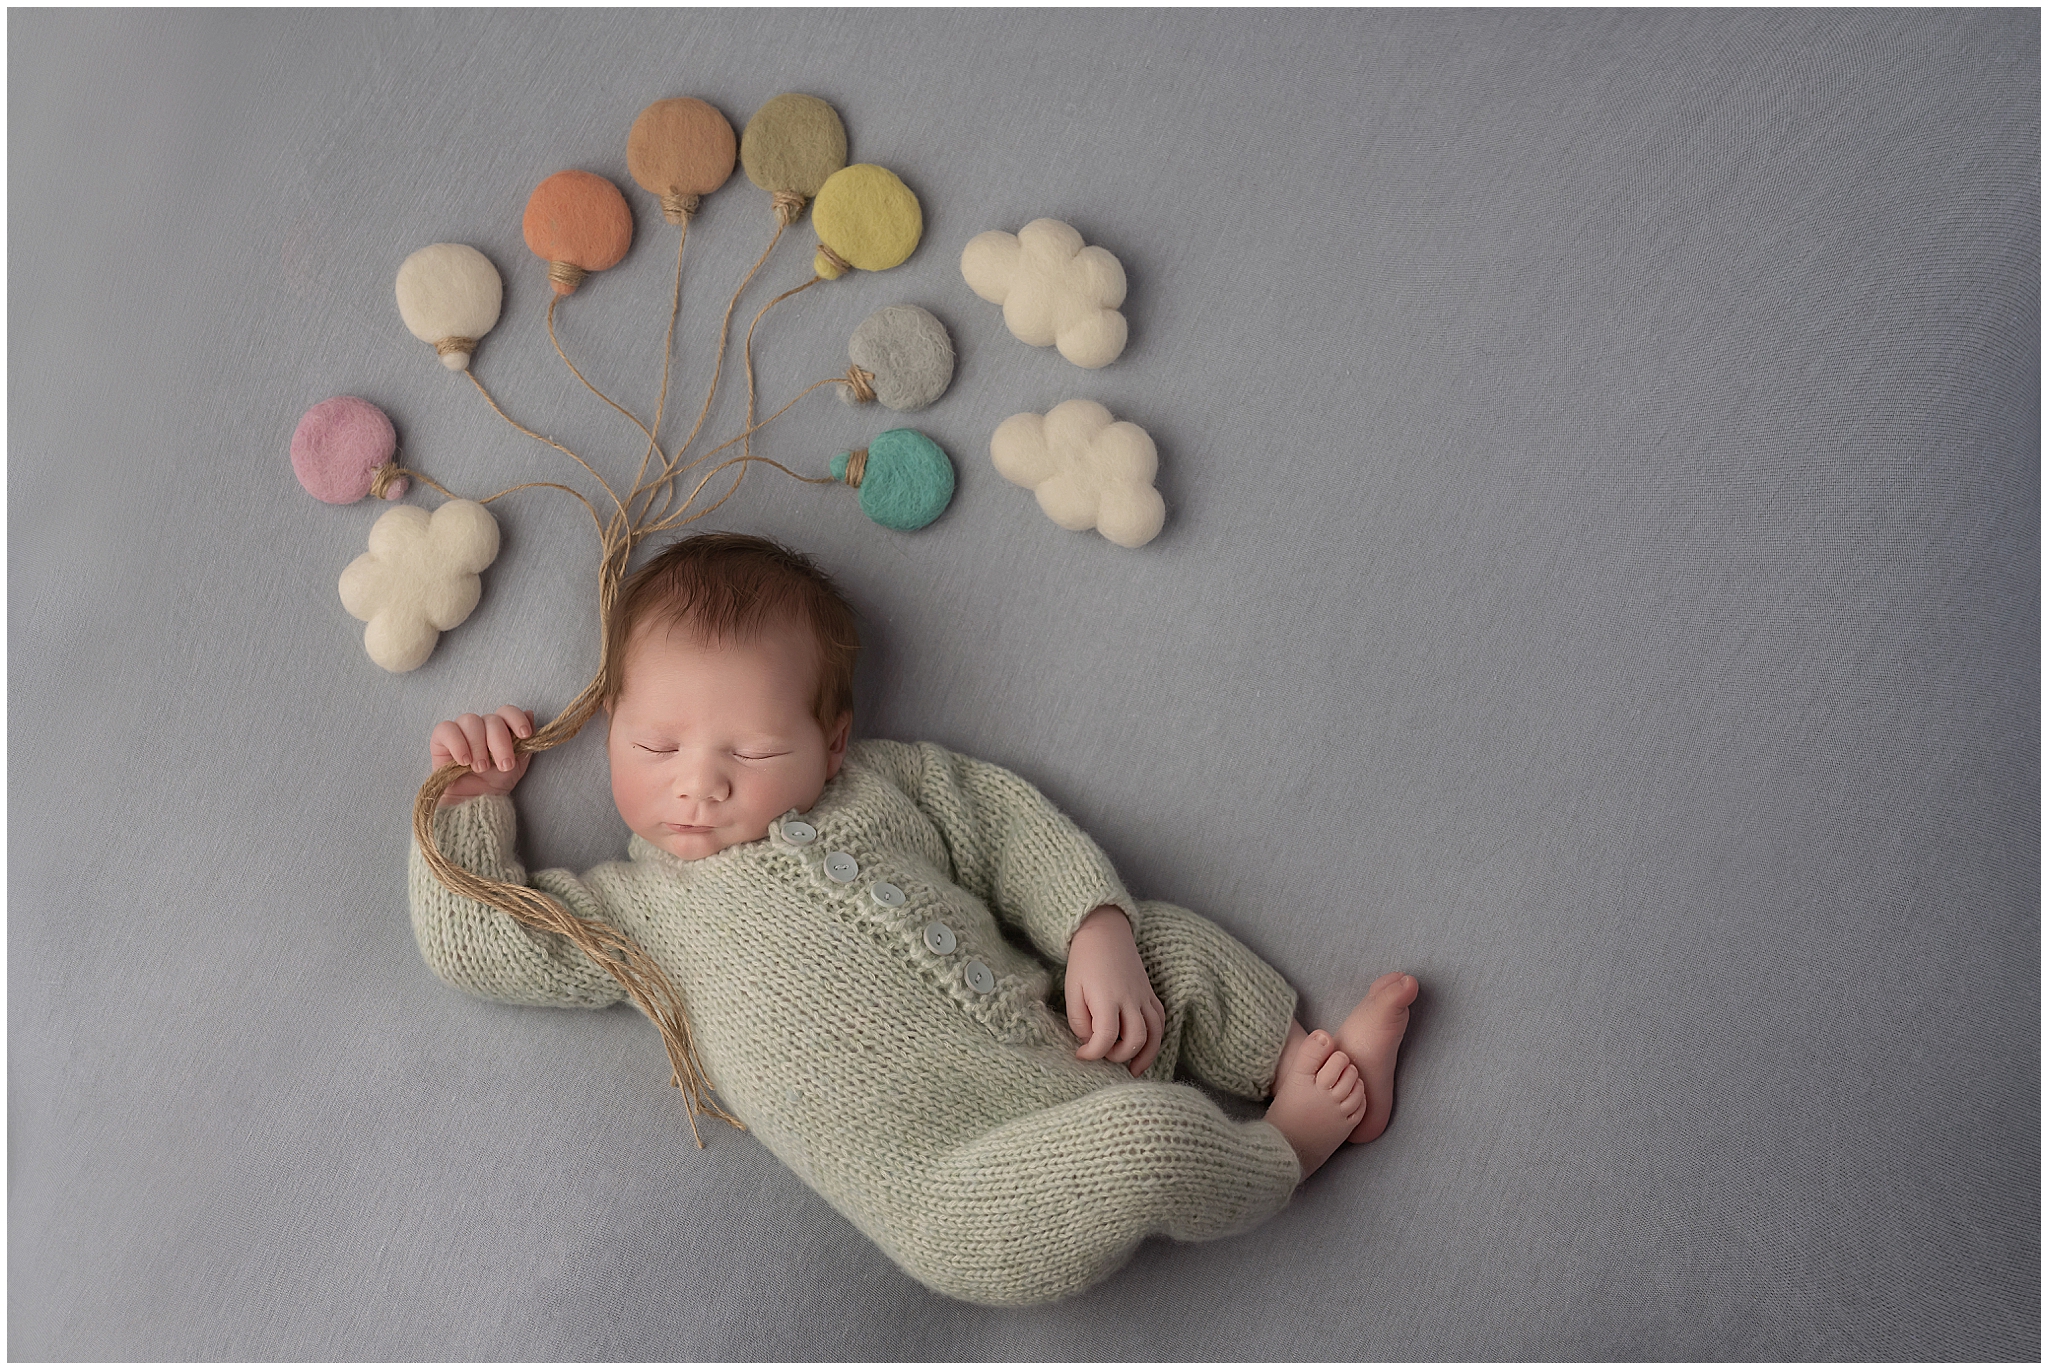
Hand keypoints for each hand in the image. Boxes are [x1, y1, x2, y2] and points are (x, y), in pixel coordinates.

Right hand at [430, 706, 535, 805]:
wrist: (476, 801)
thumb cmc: (496, 781)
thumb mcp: (518, 763)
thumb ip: (525, 740)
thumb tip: (529, 713)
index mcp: (500, 727)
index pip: (507, 711)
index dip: (517, 719)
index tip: (524, 735)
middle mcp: (481, 724)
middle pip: (492, 720)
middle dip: (500, 743)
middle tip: (504, 765)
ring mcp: (460, 729)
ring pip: (471, 721)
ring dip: (479, 746)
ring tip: (481, 768)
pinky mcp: (441, 739)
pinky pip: (446, 729)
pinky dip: (457, 744)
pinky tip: (464, 761)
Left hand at [1065, 906, 1164, 1076]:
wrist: (1104, 932)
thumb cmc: (1084, 962)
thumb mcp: (1072, 990)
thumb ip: (1079, 1021)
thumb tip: (1090, 1042)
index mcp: (1106, 997)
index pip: (1106, 1037)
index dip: (1092, 1053)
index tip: (1081, 1054)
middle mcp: (1130, 998)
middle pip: (1137, 1039)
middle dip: (1120, 1056)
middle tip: (1104, 1056)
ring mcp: (1144, 996)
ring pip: (1156, 1032)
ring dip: (1147, 1055)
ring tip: (1133, 1070)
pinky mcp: (1150, 993)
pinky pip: (1161, 1020)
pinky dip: (1156, 1037)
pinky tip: (1145, 1048)